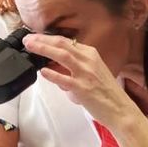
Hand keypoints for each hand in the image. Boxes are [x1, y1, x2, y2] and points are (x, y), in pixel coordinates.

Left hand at [22, 33, 136, 133]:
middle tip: (27, 39)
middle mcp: (88, 60)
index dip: (48, 38)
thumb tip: (53, 69)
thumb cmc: (105, 93)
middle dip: (42, 40)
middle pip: (62, 44)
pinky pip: (65, 79)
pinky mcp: (83, 88)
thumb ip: (72, 69)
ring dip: (44, 49)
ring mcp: (86, 74)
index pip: (66, 42)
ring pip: (62, 56)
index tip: (35, 37)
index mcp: (90, 54)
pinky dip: (53, 74)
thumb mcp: (91, 74)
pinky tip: (43, 71)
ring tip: (30, 47)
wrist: (120, 109)